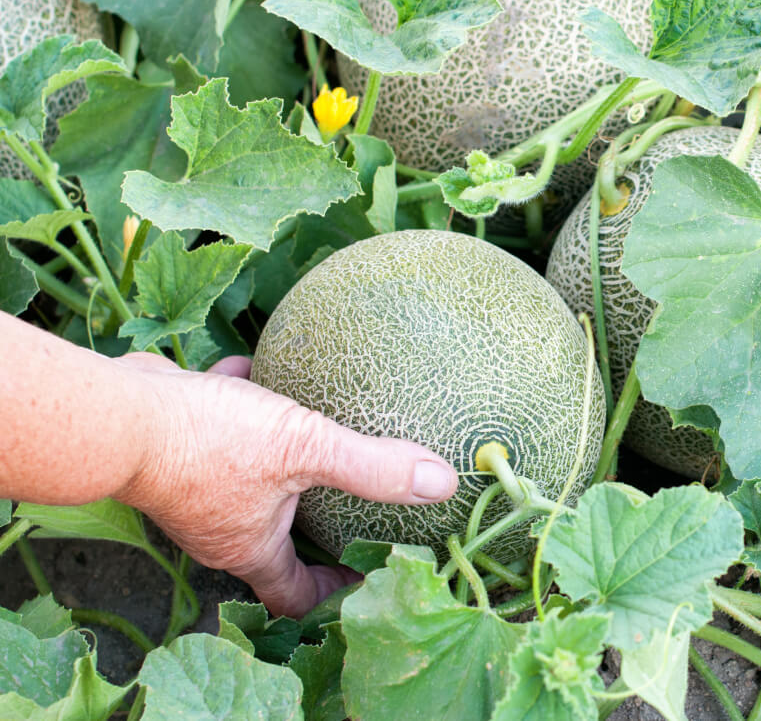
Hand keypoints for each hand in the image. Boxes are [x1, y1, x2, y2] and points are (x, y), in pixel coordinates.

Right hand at [110, 352, 457, 617]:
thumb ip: (372, 467)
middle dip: (312, 528)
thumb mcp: (305, 448)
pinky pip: (217, 426)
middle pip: (272, 541)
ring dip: (279, 463)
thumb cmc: (208, 442)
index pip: (295, 594)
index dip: (333, 592)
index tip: (366, 575)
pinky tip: (261, 369)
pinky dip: (241, 404)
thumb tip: (441, 482)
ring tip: (314, 440)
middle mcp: (217, 526)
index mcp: (248, 545)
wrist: (115, 412)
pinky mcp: (174, 444)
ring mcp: (191, 487)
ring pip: (245, 480)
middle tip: (351, 507)